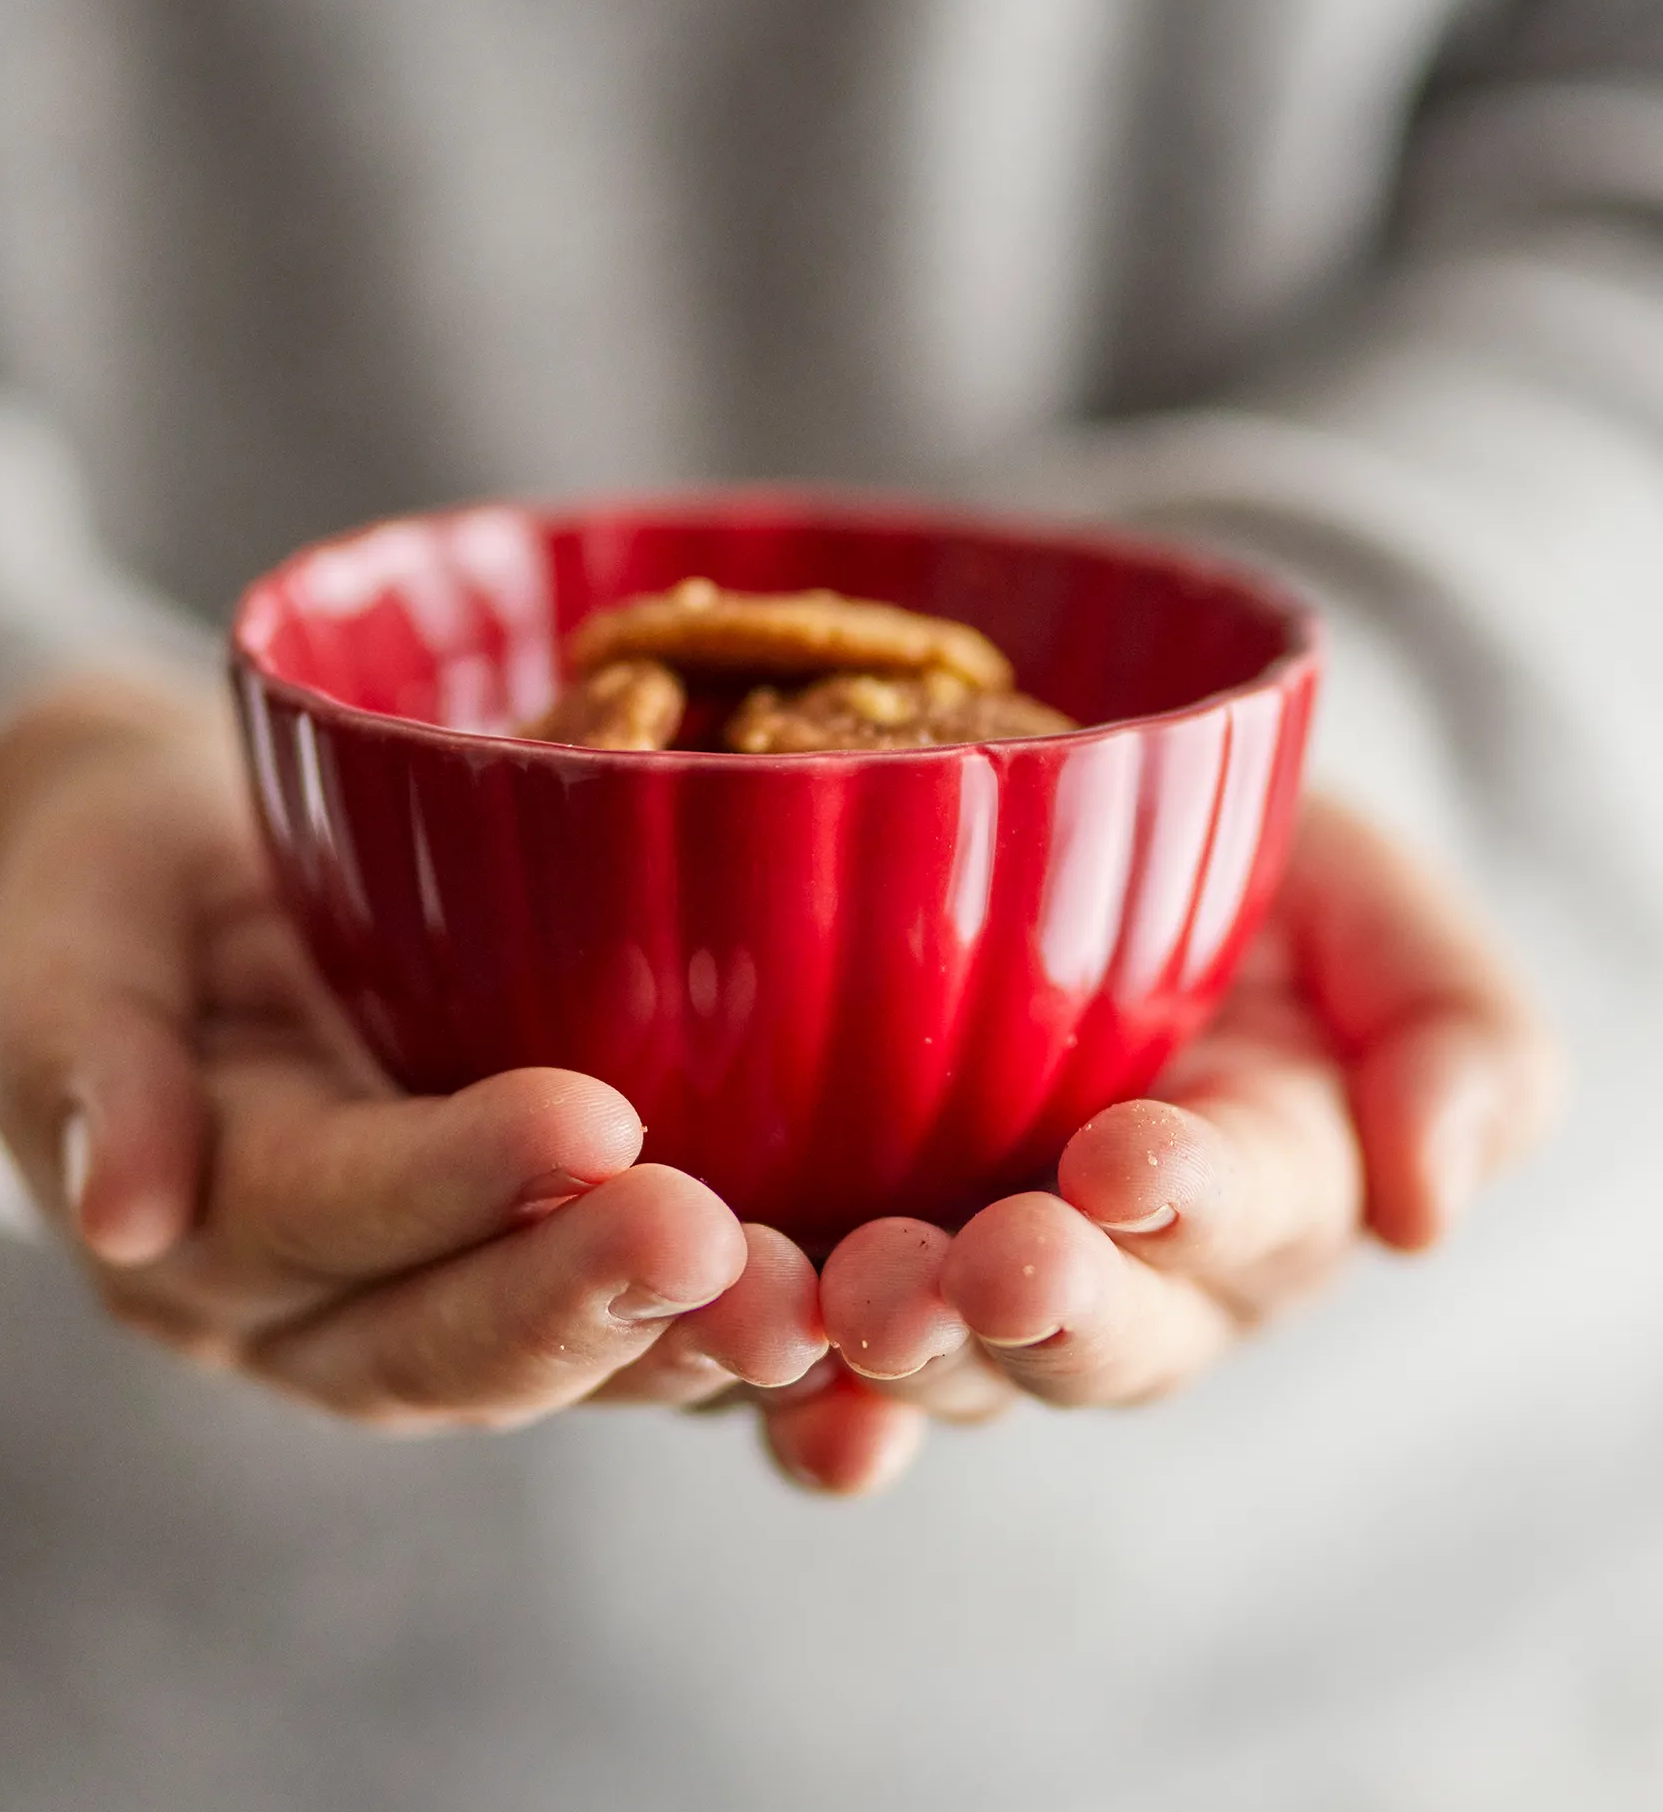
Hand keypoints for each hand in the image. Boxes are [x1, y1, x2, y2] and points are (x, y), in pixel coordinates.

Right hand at [0, 674, 823, 1430]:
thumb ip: (83, 1059)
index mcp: (195, 1227)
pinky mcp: (519, 1272)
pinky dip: (724, 1338)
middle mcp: (311, 1309)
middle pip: (447, 1335)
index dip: (451, 1181)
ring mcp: (421, 1305)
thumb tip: (115, 1209)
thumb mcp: (62, 943)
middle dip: (587, 1296)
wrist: (164, 903)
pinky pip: (622, 1328)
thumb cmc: (114, 894)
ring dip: (679, 1344)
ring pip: (552, 1362)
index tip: (589, 1122)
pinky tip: (844, 1320)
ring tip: (808, 1306)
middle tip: (721, 1243)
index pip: (326, 1210)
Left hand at [771, 795, 1567, 1496]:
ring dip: (892, 1354)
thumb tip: (1426, 1206)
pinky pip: (797, 1357)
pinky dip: (763, 1371)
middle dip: (1044, 1308)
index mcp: (1259, 1181)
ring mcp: (966, 1282)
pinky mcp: (825, 1262)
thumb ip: (1450, 1029)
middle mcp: (1117, 1270)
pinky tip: (728, 1352)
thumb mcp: (1362, 888)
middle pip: (1093, 1333)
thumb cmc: (1224, 845)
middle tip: (986, 1267)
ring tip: (836, 1307)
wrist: (1052, 807)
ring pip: (942, 1363)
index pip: (1244, 1211)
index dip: (1194, 1198)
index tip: (1129, 1156)